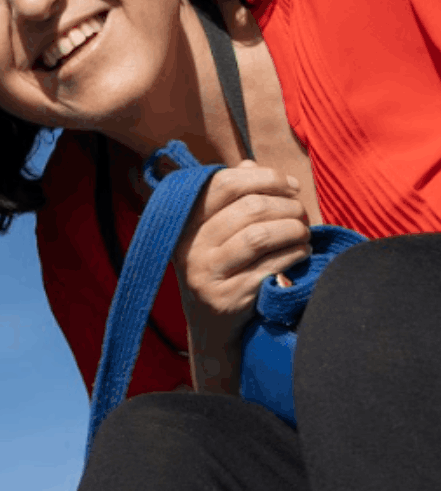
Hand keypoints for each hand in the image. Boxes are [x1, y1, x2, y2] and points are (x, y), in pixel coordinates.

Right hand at [171, 162, 311, 392]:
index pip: (224, 183)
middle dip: (288, 206)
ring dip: (293, 230)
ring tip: (303, 233)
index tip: (290, 186)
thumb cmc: (223, 268)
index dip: (265, 178)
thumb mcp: (217, 231)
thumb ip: (233, 197)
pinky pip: (271, 266)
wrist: (211, 327)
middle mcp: (190, 246)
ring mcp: (206, 274)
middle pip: (249, 208)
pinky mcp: (227, 298)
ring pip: (260, 235)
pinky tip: (301, 254)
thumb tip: (251, 163)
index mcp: (186, 222)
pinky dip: (294, 256)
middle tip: (302, 214)